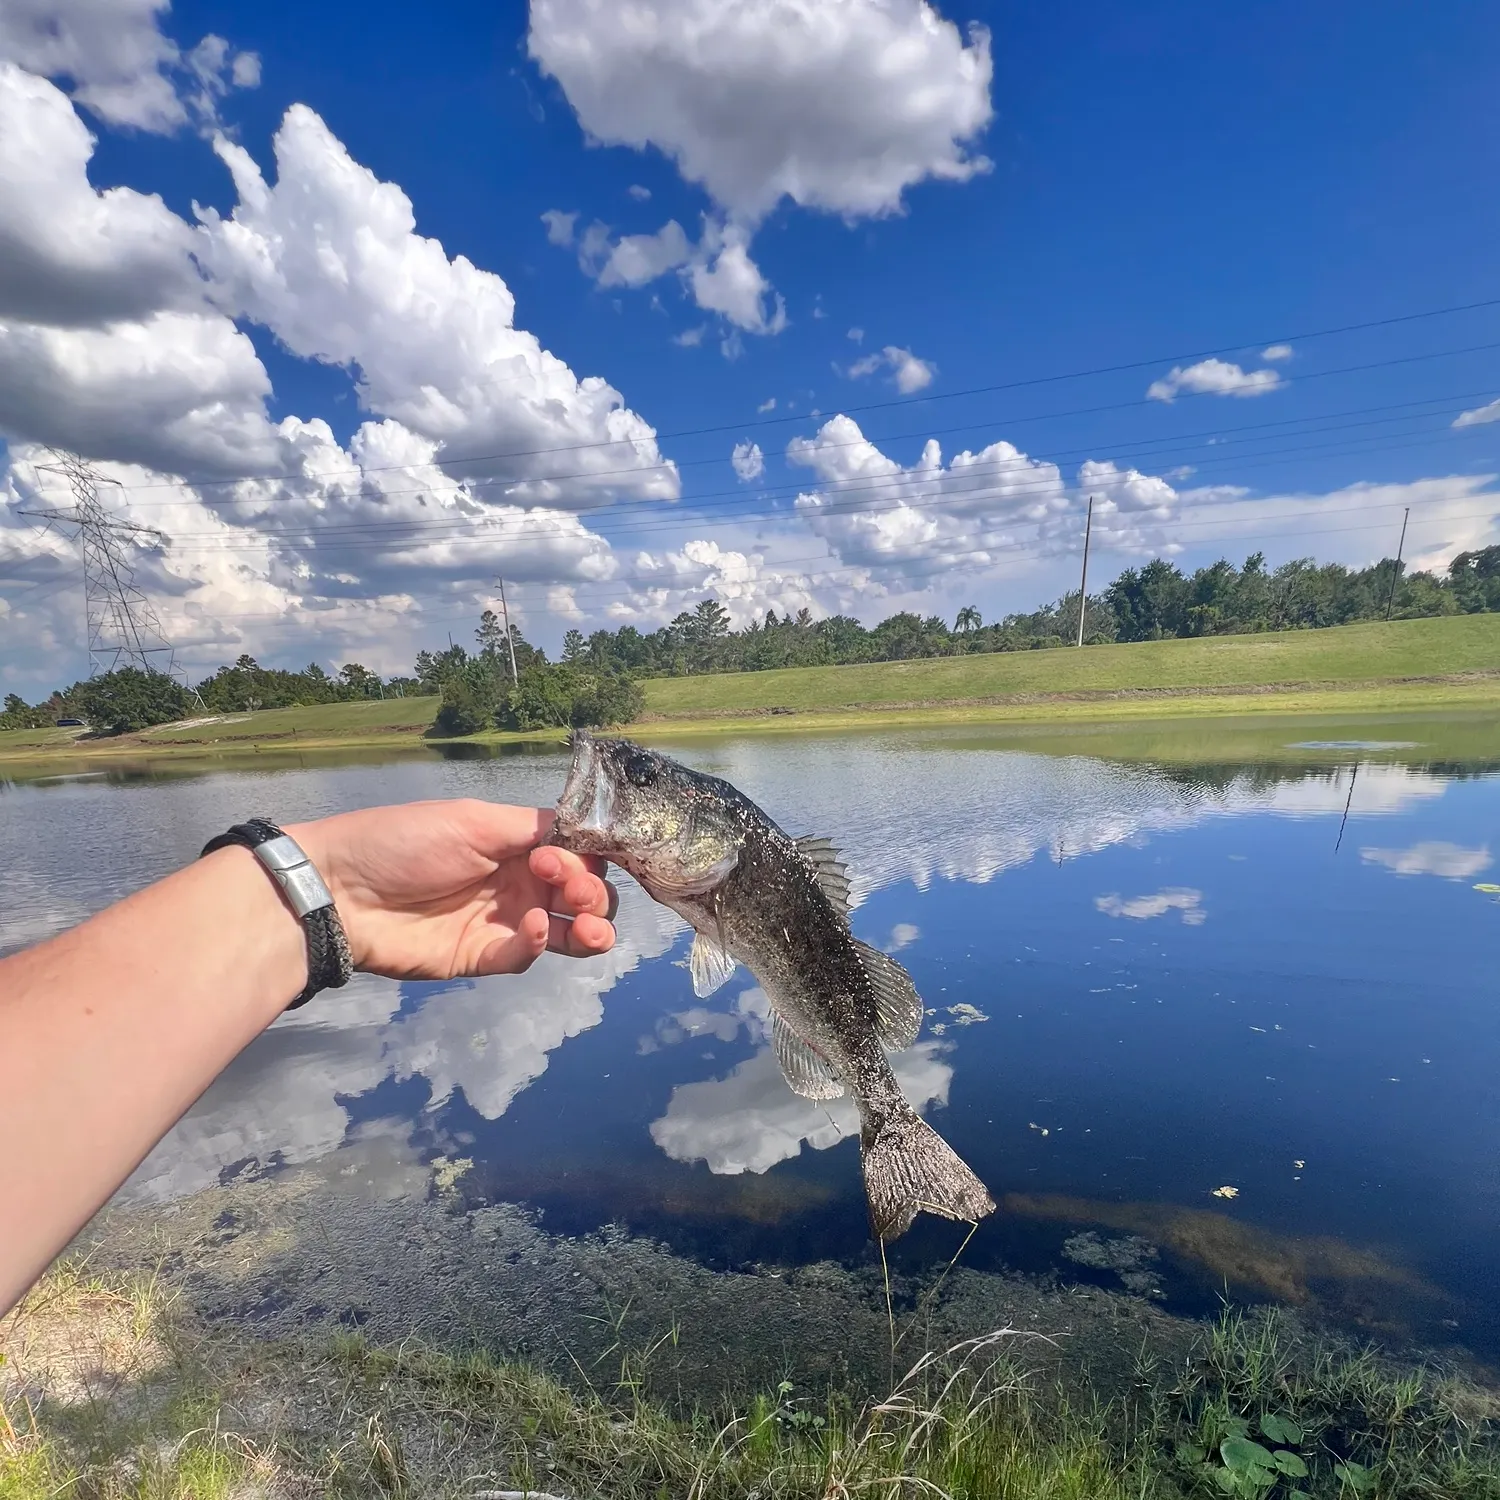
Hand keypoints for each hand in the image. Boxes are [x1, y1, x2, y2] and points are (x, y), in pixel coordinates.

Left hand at [289, 800, 616, 979]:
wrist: (343, 893)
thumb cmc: (405, 843)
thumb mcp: (472, 820)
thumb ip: (532, 827)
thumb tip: (585, 832)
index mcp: (517, 843)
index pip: (578, 851)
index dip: (590, 856)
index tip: (576, 855)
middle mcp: (518, 880)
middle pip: (582, 893)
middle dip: (593, 892)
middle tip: (572, 891)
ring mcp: (504, 921)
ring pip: (569, 930)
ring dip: (592, 927)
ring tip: (592, 929)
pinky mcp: (486, 957)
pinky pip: (530, 953)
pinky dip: (542, 942)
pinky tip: (534, 928)